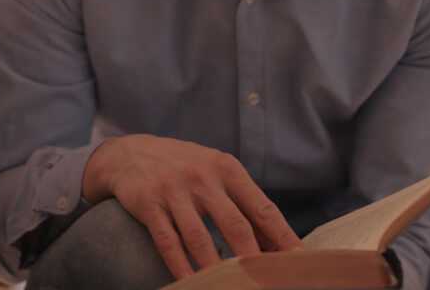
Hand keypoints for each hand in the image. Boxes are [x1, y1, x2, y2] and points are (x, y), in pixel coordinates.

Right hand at [81, 134, 302, 279]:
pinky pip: (167, 240)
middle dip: (253, 260)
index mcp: (227, 168)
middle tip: (267, 282)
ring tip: (230, 288)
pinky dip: (180, 265)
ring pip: (199, 237)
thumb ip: (242, 203)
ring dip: (215, 268)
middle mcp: (202, 177)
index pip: (262, 208)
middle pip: (235, 225)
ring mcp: (173, 189)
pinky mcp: (148, 203)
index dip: (283, 237)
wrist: (129, 152)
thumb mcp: (215, 173)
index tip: (300, 261)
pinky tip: (190, 282)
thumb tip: (275, 242)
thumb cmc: (183, 167)